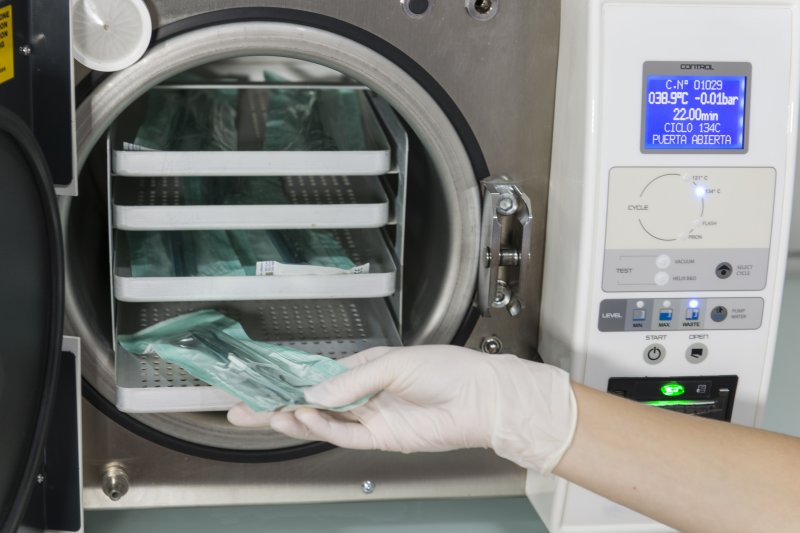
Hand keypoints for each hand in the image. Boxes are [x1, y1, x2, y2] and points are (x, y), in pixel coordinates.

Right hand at [227, 345, 576, 473]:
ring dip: (290, 418)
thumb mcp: (394, 363)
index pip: (316, 372)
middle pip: (310, 400)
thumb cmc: (448, 370)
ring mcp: (369, 417)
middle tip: (241, 407)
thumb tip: (312, 391)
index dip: (287, 377)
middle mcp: (362, 393)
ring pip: (319, 420)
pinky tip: (300, 418)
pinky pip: (341, 434)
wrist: (481, 399)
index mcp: (364, 367)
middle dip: (274, 404)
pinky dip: (319, 427)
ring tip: (261, 414)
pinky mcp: (379, 438)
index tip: (259, 377)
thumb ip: (350, 381)